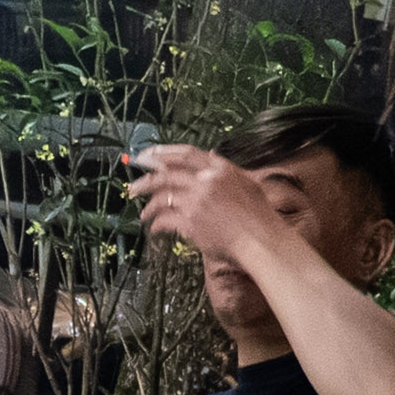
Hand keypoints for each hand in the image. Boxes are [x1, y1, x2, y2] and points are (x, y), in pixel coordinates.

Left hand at [128, 141, 286, 271]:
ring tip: (143, 214)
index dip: (162, 153)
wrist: (261, 240)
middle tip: (132, 186)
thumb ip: (224, 169)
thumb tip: (210, 155)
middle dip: (145, 180)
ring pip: (162, 197)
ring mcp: (197, 201)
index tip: (147, 155)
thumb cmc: (258, 215)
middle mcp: (206, 181)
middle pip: (166, 174)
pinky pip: (165, 219)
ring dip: (149, 206)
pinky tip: (154, 228)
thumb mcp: (246, 182)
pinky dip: (157, 224)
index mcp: (220, 168)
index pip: (184, 153)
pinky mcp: (191, 222)